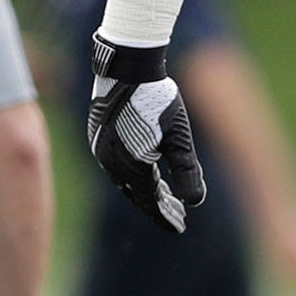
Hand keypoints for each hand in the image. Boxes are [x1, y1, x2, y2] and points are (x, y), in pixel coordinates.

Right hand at [87, 38, 206, 231]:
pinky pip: (116, 166)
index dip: (166, 216)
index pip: (151, 202)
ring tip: (165, 197)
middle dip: (159, 206)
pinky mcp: (98, 137)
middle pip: (138, 194)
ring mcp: (102, 150)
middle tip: (179, 216)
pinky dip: (133, 175)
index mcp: (132, 166)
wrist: (128, 67)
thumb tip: (196, 202)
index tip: (180, 228)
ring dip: (146, 191)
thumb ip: (187, 169)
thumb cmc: (158, 99)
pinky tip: (145, 173)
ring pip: (126, 181)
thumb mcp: (179, 135)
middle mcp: (112, 163)